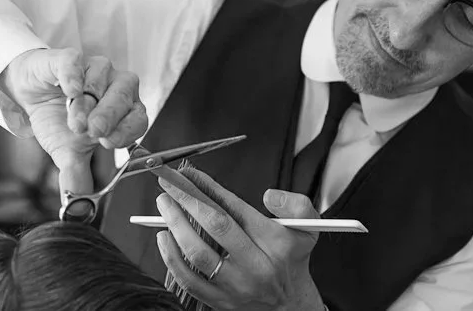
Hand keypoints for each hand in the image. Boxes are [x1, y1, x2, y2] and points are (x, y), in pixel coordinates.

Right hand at [0, 48, 147, 200]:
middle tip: (92, 133)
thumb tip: (80, 209)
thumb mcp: (67, 153)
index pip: (139, 118)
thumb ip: (76, 176)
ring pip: (101, 79)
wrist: (29, 95)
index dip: (127, 130)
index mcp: (124, 110)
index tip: (109, 143)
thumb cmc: (57, 120)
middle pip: (125, 96)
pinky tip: (69, 89)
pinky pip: (78, 62)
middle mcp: (116, 86)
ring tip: (73, 120)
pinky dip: (74, 76)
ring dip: (86, 103)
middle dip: (109, 116)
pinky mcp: (71, 57)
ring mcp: (95, 69)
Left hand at [155, 168, 324, 310]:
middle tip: (169, 183)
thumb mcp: (308, 227)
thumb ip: (297, 204)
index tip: (190, 174)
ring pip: (198, 255)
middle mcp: (256, 266)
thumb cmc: (292, 259)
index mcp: (275, 243)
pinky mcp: (219, 301)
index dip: (209, 188)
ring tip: (164, 204)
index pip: (237, 208)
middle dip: (188, 200)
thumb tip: (269, 196)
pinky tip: (164, 237)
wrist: (289, 304)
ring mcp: (236, 286)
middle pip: (216, 226)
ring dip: (176, 225)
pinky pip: (188, 280)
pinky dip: (171, 258)